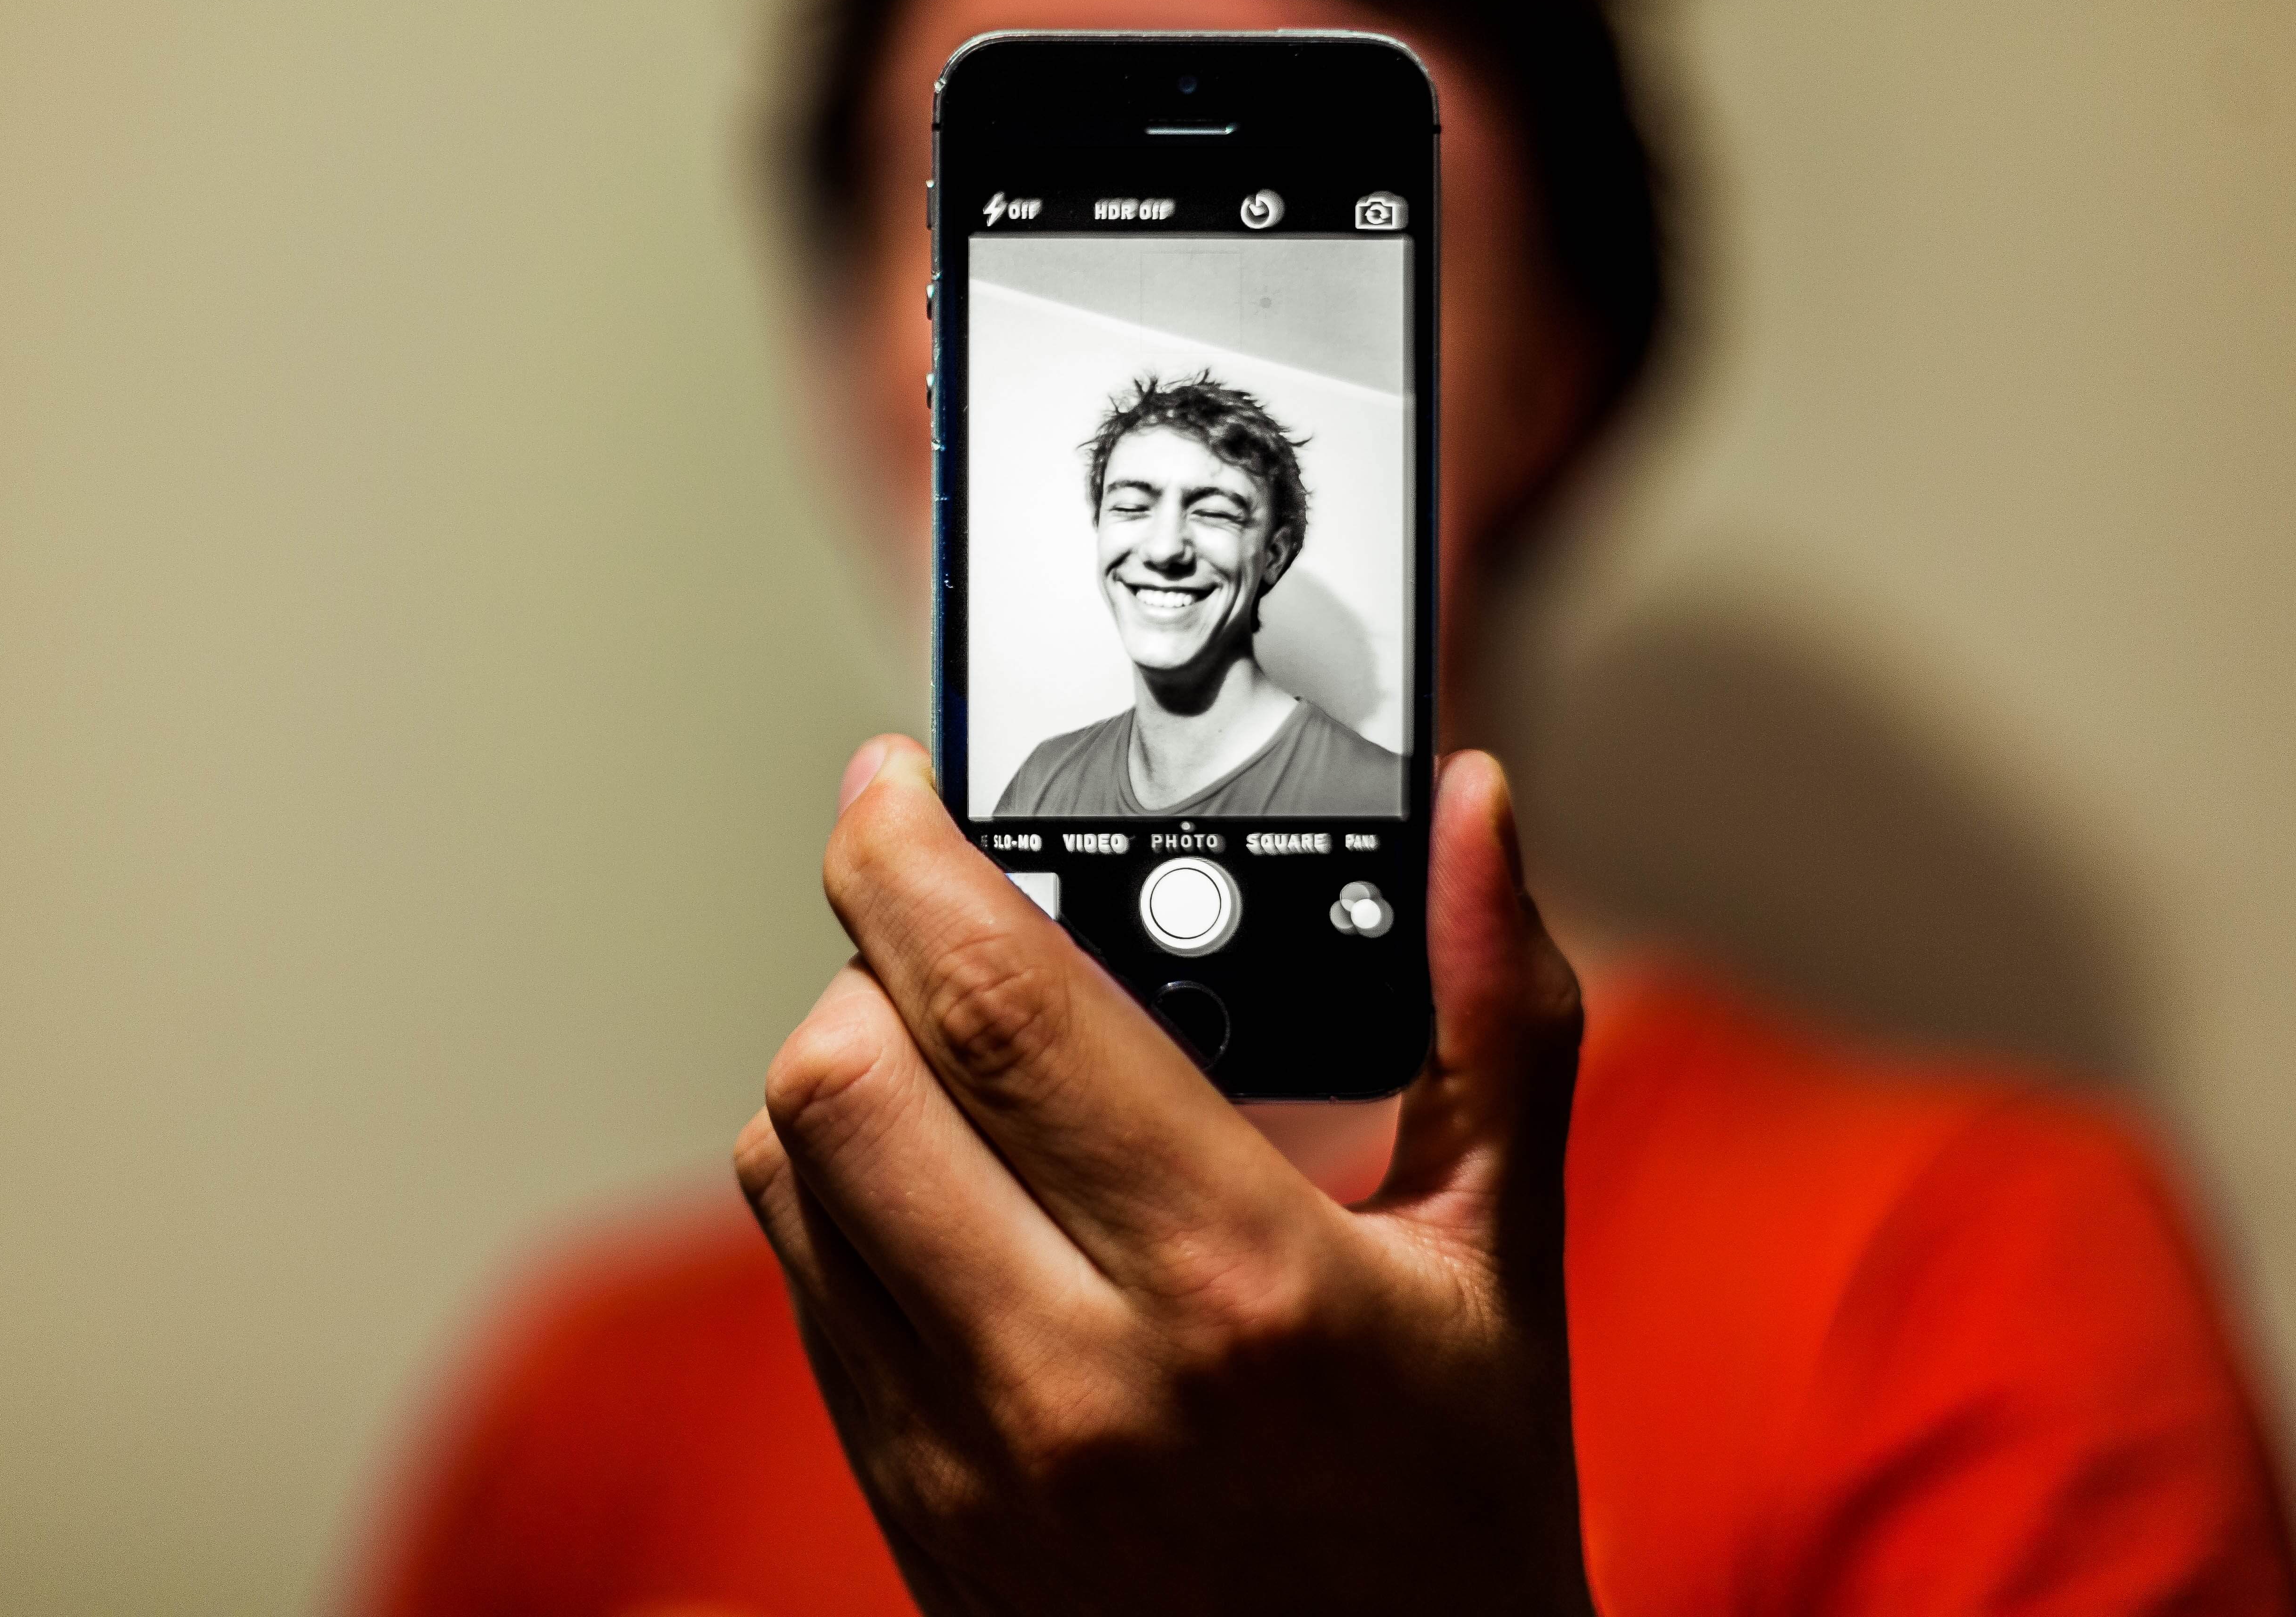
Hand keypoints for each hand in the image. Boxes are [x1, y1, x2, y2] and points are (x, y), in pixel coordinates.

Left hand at [734, 737, 1591, 1616]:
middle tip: (951, 924)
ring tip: (959, 1059)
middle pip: (841, 1077)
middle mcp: (1072, 1375)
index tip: (900, 780)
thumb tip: (1470, 808)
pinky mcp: (914, 1514)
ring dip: (847, 1074)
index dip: (912, 856)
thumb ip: (1495, 1012)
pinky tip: (957, 1188)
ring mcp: (970, 1460)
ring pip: (789, 1177)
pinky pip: (805, 1293)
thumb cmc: (1459, 1507)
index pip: (996, 1007)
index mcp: (1235, 1281)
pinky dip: (842, 1197)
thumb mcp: (1506, 1253)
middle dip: (870, 955)